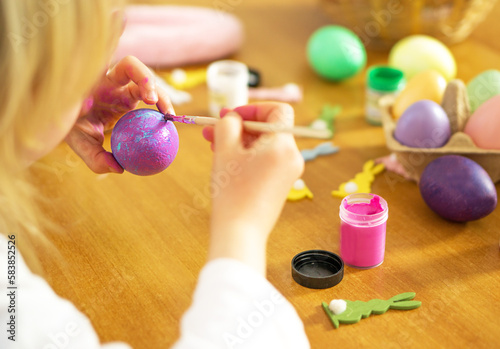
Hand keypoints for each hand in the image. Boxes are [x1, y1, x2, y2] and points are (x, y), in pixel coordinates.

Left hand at [65, 56, 173, 173]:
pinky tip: (163, 129)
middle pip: (144, 76)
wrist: (60, 120)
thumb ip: (94, 156)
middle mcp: (117, 84)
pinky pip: (148, 107)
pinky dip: (158, 115)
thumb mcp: (78, 142)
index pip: (128, 66)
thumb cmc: (70, 126)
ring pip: (150, 89)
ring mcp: (124, 91)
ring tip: (169, 120)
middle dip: (157, 90)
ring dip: (163, 101)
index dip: (143, 77)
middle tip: (165, 113)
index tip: (149, 99)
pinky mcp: (129, 101)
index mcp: (104, 82)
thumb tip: (118, 169)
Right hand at [202, 103, 303, 273]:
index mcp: (284, 145)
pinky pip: (266, 160)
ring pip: (264, 145)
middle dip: (239, 127)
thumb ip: (229, 124)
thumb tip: (233, 117)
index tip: (231, 116)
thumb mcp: (225, 149)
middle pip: (269, 128)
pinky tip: (226, 161)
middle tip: (212, 130)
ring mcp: (288, 172)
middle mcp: (292, 157)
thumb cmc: (232, 191)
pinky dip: (248, 156)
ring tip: (213, 146)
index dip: (253, 108)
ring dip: (240, 141)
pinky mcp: (281, 184)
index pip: (278, 110)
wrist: (240, 233)